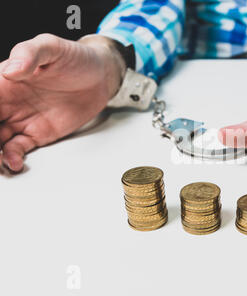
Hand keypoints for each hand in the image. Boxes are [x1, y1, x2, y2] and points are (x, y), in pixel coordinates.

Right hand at [0, 34, 123, 171]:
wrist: (101, 77)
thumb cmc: (75, 57)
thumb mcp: (51, 47)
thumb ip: (30, 54)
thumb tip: (11, 71)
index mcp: (2, 80)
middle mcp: (7, 102)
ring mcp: (21, 119)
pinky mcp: (37, 134)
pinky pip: (17, 149)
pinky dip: (11, 158)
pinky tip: (15, 162)